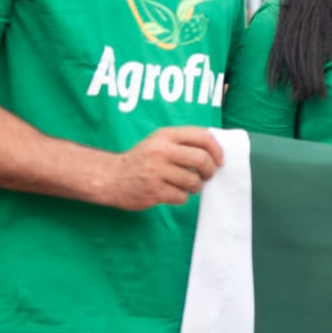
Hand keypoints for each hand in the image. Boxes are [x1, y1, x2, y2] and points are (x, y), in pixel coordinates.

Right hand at [99, 127, 224, 209]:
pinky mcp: (153, 191)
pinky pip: (182, 196)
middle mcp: (161, 151)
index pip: (202, 136)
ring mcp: (156, 171)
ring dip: (196, 186)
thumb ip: (183, 142)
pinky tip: (172, 192)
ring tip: (189, 185)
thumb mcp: (159, 142)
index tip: (220, 160)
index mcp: (166, 135)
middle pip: (201, 159)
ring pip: (193, 181)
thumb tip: (216, 151)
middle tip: (207, 176)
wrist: (111, 177)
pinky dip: (182, 197)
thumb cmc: (142, 160)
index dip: (217, 150)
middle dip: (210, 171)